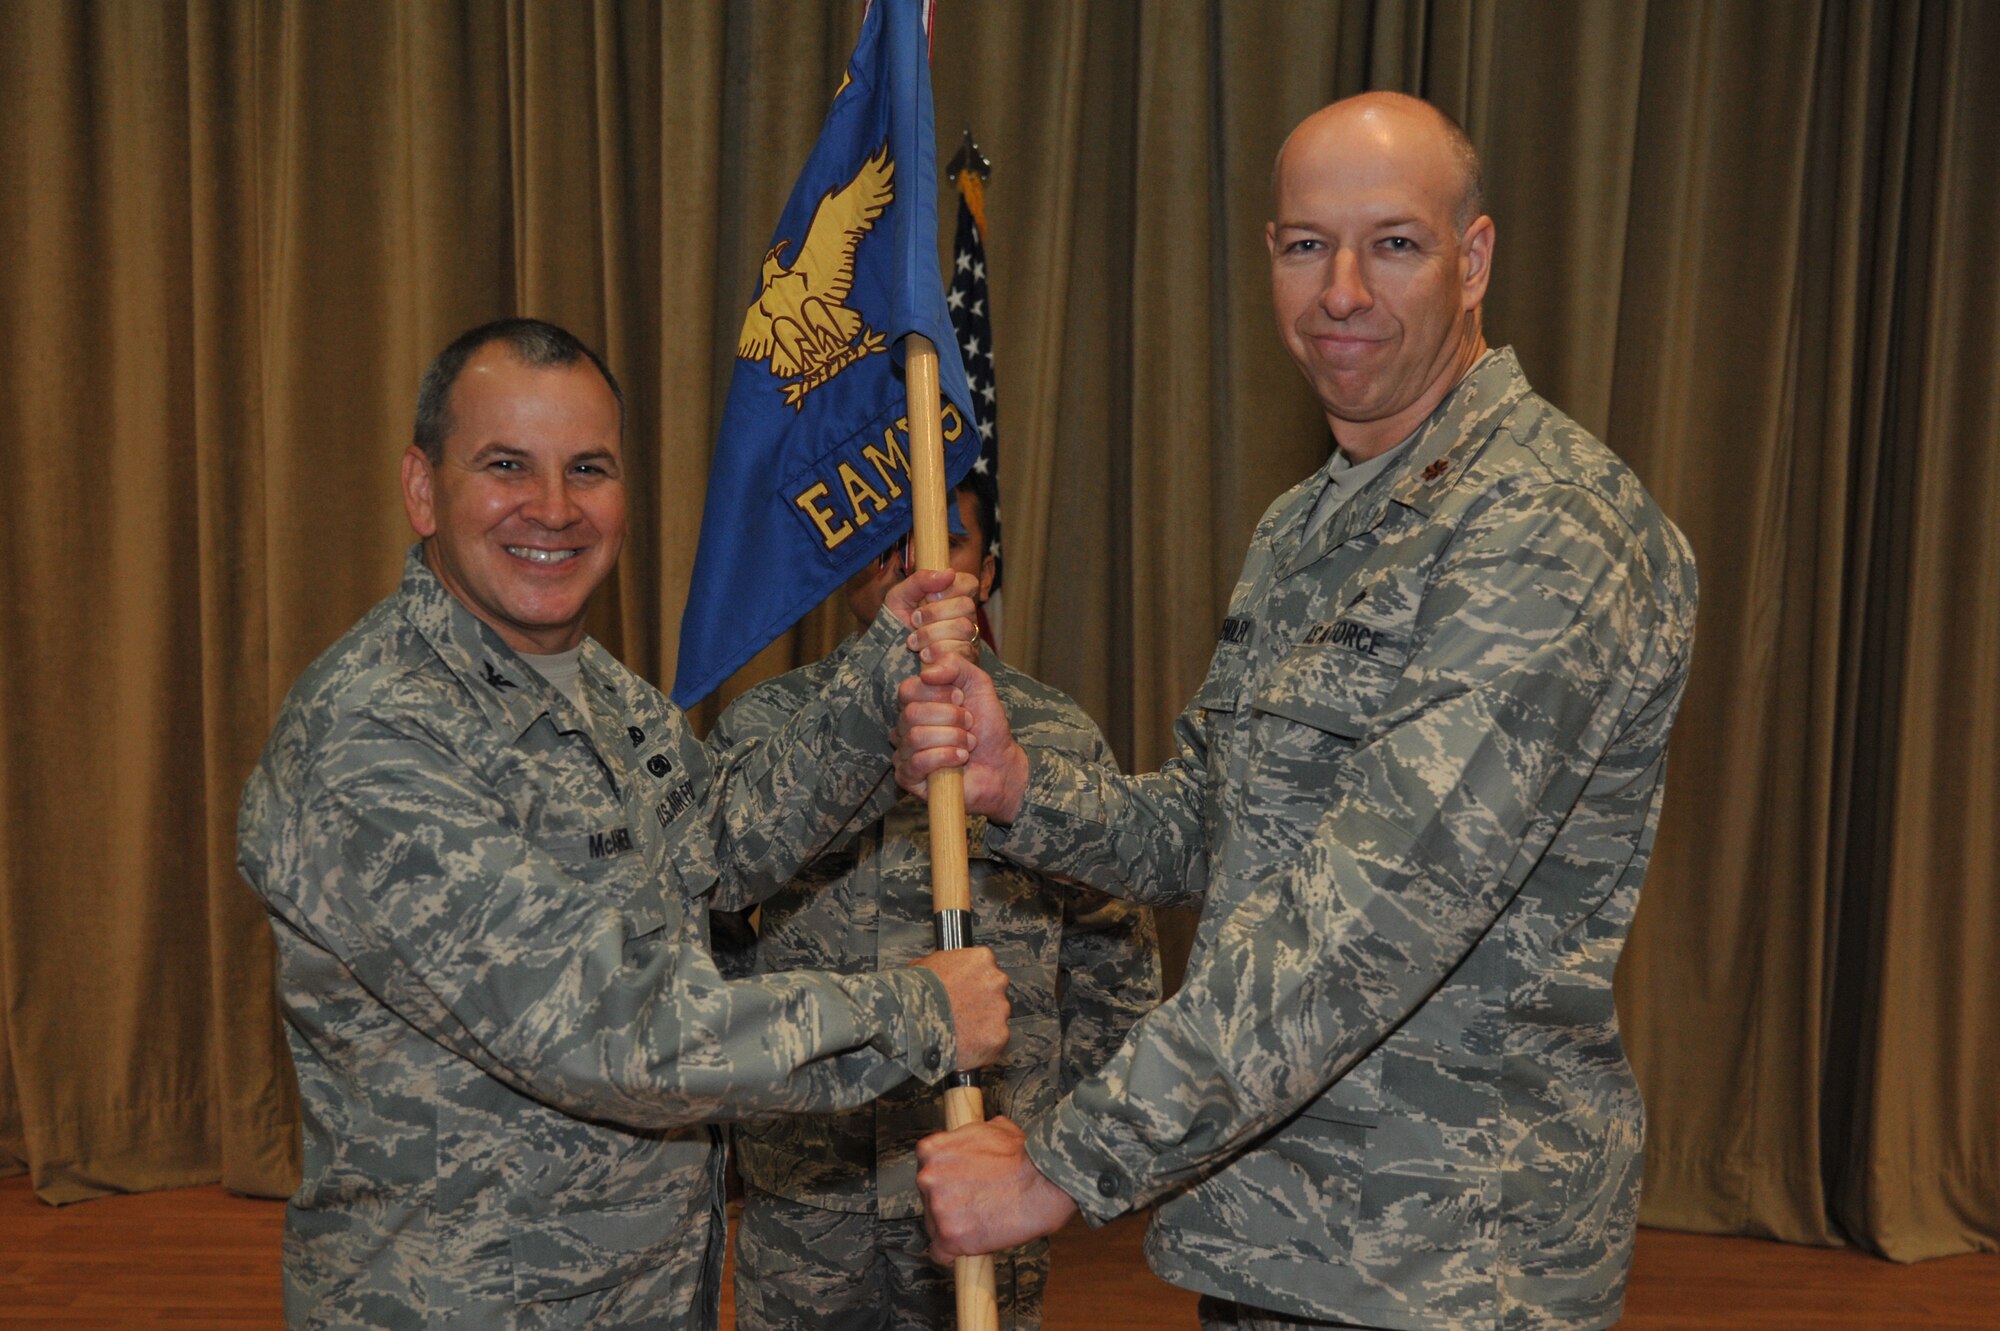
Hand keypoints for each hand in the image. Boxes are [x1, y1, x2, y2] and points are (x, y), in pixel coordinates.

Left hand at [882, 568, 982, 664]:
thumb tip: (950, 573)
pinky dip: (938, 652)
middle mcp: (966, 615)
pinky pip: (962, 651)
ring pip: (963, 628)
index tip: (928, 597)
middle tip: (914, 621)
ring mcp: (969, 638)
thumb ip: (921, 580)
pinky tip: (924, 655)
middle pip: (966, 606)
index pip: (969, 583)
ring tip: (913, 642)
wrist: (889, 653)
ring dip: (931, 634)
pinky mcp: (966, 659)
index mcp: (953, 596)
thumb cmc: (897, 622)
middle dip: (933, 614)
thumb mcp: (900, 595)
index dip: (949, 589)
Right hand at [893, 654, 1028, 822]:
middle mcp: (905, 727)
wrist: (1001, 764)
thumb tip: (926, 671)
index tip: (962, 699)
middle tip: (969, 724)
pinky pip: (917, 763)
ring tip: (968, 744)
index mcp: (917, 703)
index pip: (908, 689)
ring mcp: (904, 753)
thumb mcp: (978, 684)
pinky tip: (961, 759)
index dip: (939, 693)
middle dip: (951, 718)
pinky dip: (945, 757)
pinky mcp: (908, 778)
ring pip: (916, 737)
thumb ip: (955, 665)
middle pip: (912, 713)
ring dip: (953, 738)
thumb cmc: (987, 727)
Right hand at [911, 946, 1009, 1069]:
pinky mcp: (998, 1036)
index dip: (973, 982)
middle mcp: (996, 981)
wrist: (913, 1021)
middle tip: (962, 1012)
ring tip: (959, 1030)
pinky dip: (982, 1045)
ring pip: (996, 1018)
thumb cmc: (917, 993)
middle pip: (995, 993)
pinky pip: (994, 1041)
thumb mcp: (926, 965)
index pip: (986, 968)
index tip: (964, 990)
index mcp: (981, 960)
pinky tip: (964, 1044)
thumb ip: (945, 966)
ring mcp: (1000, 1009)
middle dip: (981, 1003)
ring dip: (982, 1024)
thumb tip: (940, 971)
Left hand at [915, 1116, 1078, 1259]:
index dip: (947, 1182)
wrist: (1043, 1181)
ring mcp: (937, 1209)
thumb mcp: (992, 1128)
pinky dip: (955, 1253)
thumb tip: (976, 1140)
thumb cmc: (1023, 1155)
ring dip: (954, 1227)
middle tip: (976, 1205)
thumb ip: (970, 1137)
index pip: (927, 1172)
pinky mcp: (950, 1237)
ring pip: (935, 1227)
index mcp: (931, 1151)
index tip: (963, 1187)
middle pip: (928, 1200)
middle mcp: (927, 1178)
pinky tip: (973, 1242)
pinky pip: (941, 1253)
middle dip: (949, 1204)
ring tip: (982, 1222)